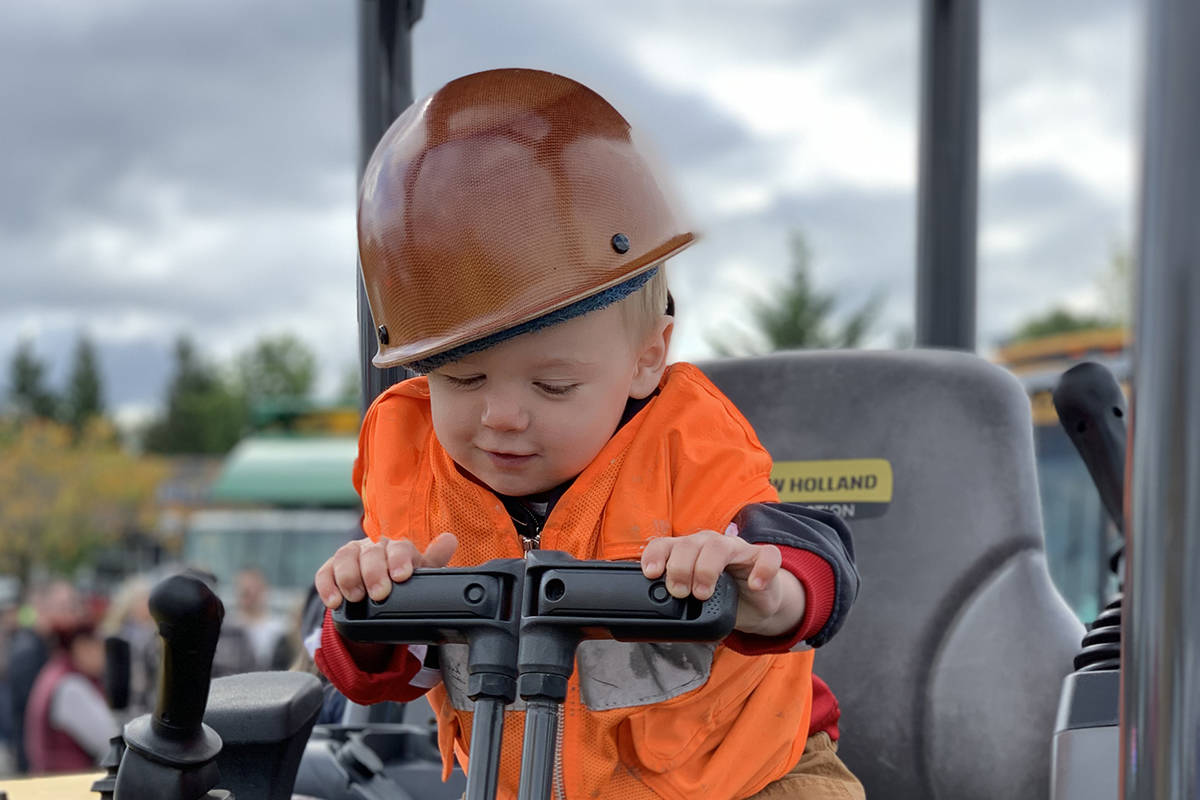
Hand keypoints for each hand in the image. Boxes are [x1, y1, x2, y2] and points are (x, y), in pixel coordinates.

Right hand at [315, 532, 458, 608]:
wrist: (377, 588)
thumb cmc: (400, 577)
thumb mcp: (420, 573)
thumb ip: (434, 559)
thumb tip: (450, 539)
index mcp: (397, 547)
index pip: (399, 547)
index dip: (399, 560)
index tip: (401, 576)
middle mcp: (373, 547)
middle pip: (370, 553)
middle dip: (374, 573)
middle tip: (379, 593)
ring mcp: (351, 556)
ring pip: (345, 557)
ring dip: (349, 578)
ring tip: (356, 598)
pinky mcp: (331, 568)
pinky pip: (324, 573)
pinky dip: (327, 586)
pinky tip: (333, 601)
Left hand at [639, 530, 804, 636]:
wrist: (753, 603)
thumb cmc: (718, 596)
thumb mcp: (692, 596)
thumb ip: (673, 598)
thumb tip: (653, 616)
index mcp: (687, 551)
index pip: (665, 543)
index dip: (655, 555)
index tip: (651, 574)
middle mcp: (709, 544)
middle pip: (690, 544)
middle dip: (680, 568)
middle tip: (679, 592)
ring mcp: (737, 550)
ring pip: (720, 546)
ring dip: (707, 569)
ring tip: (703, 594)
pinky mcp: (762, 559)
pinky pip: (767, 556)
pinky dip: (761, 570)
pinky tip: (754, 586)